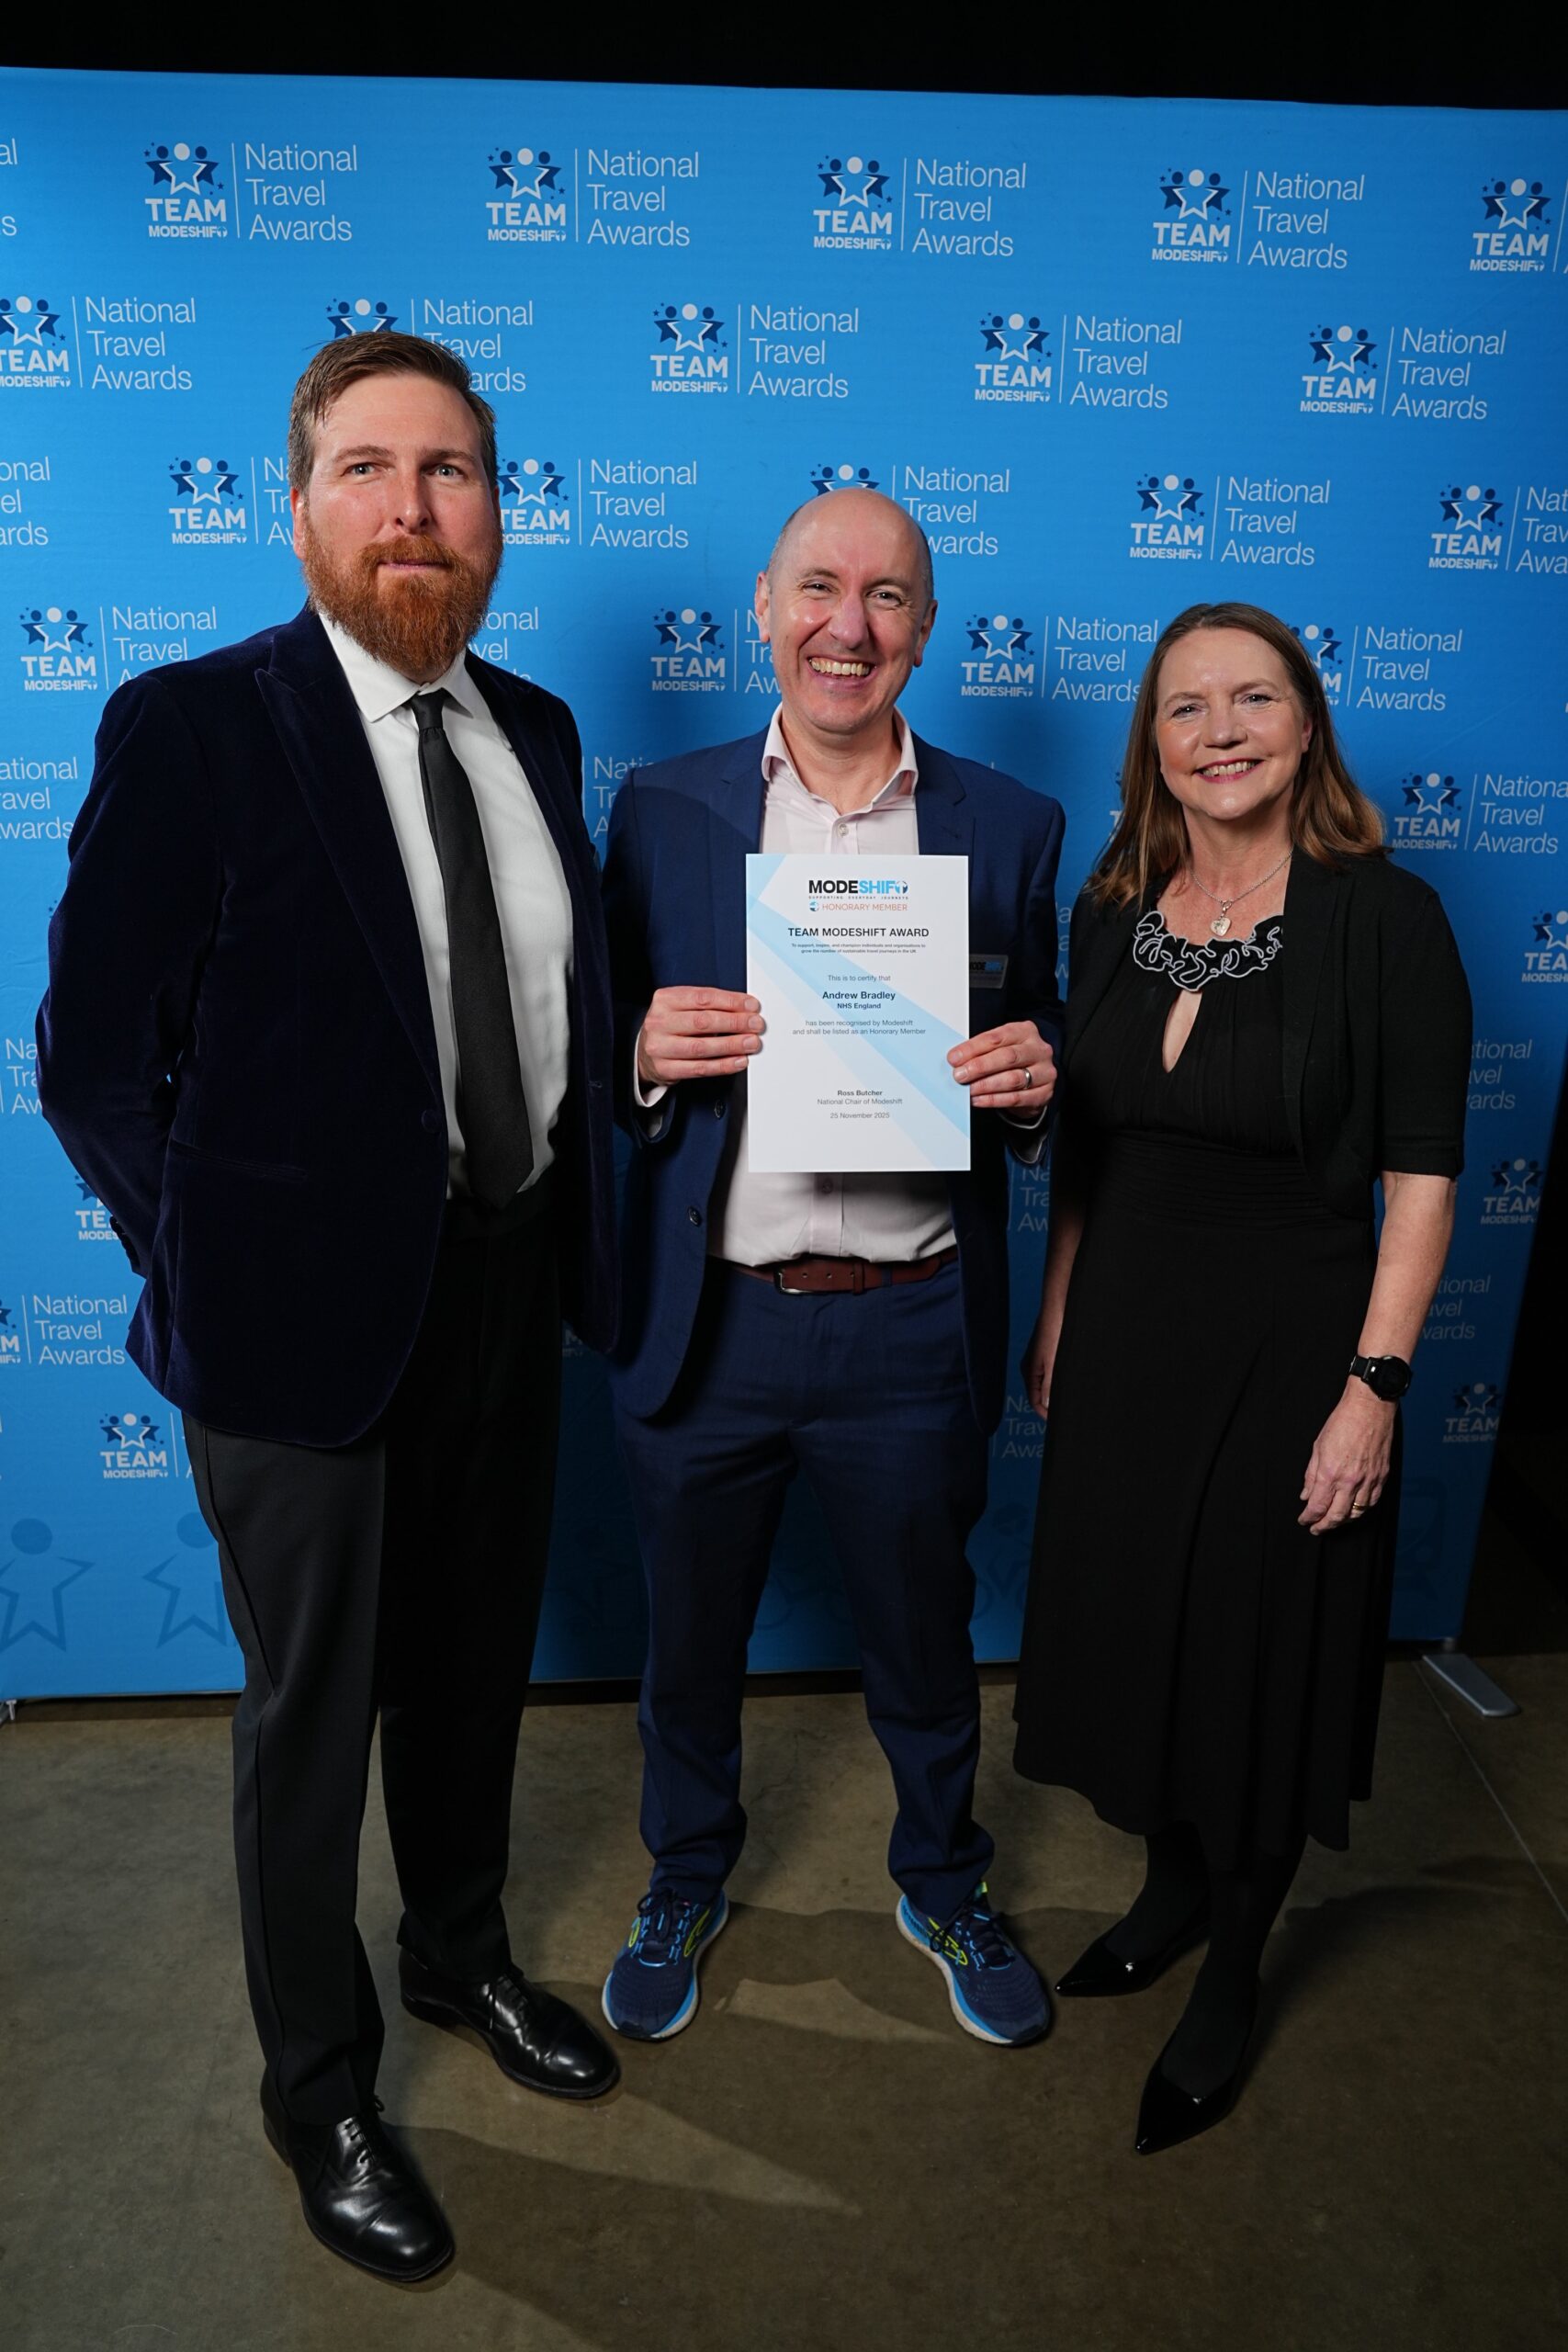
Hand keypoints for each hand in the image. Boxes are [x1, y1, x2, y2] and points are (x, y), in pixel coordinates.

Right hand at [636, 987, 763, 1087]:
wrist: (644, 1052)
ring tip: (751, 1043)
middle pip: (703, 1021)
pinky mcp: (665, 1069)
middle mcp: (659, 1022)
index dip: (731, 1002)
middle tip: (756, 1024)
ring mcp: (660, 1047)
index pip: (703, 998)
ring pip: (702, 1047)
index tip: (752, 1006)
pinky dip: (723, 1065)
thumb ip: (709, 1005)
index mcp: (665, 999)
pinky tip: (738, 1061)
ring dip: (732, 1045)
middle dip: (735, 1022)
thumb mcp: (682, 1006)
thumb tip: (745, 1009)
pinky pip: (699, 1068)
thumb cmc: (671, 1026)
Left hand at [949, 1023, 1054, 1113]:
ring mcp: (1045, 1072)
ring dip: (986, 1086)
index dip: (973, 1048)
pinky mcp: (1044, 1093)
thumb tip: (956, 1060)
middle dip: (980, 1067)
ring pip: (1013, 1079)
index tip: (954, 1058)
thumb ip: (982, 1050)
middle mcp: (1039, 1050)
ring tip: (968, 1090)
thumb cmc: (1012, 1061)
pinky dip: (994, 1100)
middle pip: (1007, 1057)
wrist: (1035, 1081)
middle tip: (960, 1075)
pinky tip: (979, 1100)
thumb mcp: (1000, 1048)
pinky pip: (1016, 1098)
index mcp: (1025, 1031)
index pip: (997, 1038)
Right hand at [1021, 1310, 1059, 1421]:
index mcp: (1029, 1371)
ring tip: (1069, 1400)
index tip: (1057, 1422)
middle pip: (1039, 1393)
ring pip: (1046, 1383)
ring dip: (1055, 1393)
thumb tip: (1047, 1406)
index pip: (1034, 1400)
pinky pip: (1052, 1373)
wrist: (1058, 1307)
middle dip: (1050, 1405)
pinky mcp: (1049, 1352)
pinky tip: (1070, 1381)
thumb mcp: (1052, 1362)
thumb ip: (1049, 1385)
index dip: (1045, 1413)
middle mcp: (1032, 1367)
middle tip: (1065, 1413)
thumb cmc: (1054, 1331)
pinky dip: (1058, 1381)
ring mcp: (1040, 1359)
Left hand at [1298, 1382, 1395, 1534]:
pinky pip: (1372, 1502)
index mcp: (1331, 1472)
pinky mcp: (1382, 1476)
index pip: (1318, 1506)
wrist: (1369, 1408)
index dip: (1309, 1517)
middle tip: (1316, 1528)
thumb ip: (1311, 1475)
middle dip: (1324, 1526)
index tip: (1304, 1520)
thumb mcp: (1317, 1447)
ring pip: (1356, 1513)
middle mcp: (1351, 1480)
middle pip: (1337, 1516)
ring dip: (1343, 1520)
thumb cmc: (1342, 1422)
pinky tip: (1354, 1510)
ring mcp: (1369, 1479)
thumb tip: (1306, 1495)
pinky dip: (1362, 1510)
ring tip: (1333, 1520)